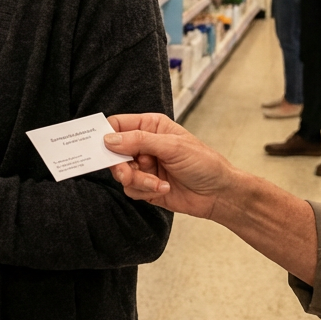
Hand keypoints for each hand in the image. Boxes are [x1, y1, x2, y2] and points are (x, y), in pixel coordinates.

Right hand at [104, 113, 235, 220]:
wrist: (218, 194)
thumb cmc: (203, 163)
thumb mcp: (172, 146)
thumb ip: (139, 140)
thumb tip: (109, 139)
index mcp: (150, 126)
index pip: (117, 125)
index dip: (106, 135)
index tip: (101, 148)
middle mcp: (144, 144)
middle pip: (113, 152)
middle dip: (120, 165)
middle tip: (127, 173)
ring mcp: (144, 166)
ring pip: (121, 173)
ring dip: (138, 180)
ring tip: (157, 183)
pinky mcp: (145, 186)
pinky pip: (131, 189)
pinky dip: (145, 190)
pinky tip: (163, 188)